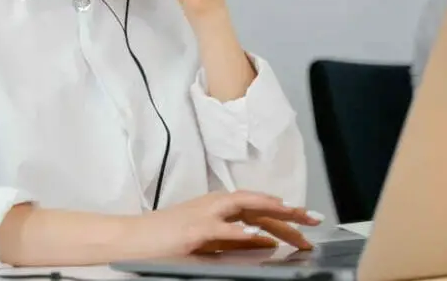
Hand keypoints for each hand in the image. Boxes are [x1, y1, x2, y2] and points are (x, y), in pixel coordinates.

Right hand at [128, 191, 320, 258]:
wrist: (132, 238)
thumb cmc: (165, 238)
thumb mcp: (206, 237)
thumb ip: (234, 238)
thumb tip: (265, 243)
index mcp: (218, 205)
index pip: (258, 204)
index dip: (284, 210)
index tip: (307, 218)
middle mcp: (214, 204)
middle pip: (259, 204)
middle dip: (289, 212)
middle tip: (314, 220)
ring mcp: (205, 216)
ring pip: (247, 209)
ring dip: (274, 216)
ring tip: (297, 223)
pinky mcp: (195, 230)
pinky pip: (224, 230)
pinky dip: (243, 233)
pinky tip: (260, 238)